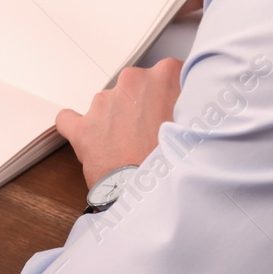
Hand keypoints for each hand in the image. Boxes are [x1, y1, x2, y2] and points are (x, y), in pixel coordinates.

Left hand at [57, 58, 182, 189]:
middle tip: (154, 136)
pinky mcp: (84, 129)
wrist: (163, 199)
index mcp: (166, 76)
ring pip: (107, 106)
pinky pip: (68, 119)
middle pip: (134, 89)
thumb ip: (192, 103)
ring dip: (116, 123)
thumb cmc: (184, 165)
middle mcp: (132, 82)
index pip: (166, 75)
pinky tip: (88, 140)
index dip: (168, 97)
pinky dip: (77, 128)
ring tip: (132, 151)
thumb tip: (185, 102)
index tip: (169, 112)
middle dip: (141, 109)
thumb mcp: (204, 125)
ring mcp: (104, 104)